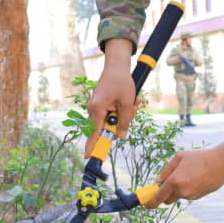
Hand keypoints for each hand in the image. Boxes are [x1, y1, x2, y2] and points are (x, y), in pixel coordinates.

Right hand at [86, 38, 138, 156]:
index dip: (92, 146)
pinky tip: (131, 100)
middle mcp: (93, 110)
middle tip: (134, 107)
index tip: (88, 157)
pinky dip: (122, 109)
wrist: (116, 66)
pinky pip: (112, 113)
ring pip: (111, 120)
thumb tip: (121, 137)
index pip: (95, 133)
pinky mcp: (101, 104)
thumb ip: (124, 121)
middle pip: (107, 127)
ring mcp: (96, 107)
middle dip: (123, 121)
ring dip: (125, 114)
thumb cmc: (121, 82)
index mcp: (97, 110)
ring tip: (134, 101)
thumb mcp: (127, 103)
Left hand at [149, 137, 223, 207]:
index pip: (158, 197)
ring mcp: (191, 196)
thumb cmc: (199, 157)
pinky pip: (188, 195)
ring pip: (178, 196)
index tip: (146, 204)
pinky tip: (195, 178)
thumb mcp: (179, 158)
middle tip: (165, 185)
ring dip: (178, 190)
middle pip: (166, 200)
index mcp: (174, 181)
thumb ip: (166, 170)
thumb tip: (157, 181)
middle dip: (164, 195)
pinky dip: (187, 190)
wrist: (221, 163)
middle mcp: (182, 191)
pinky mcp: (198, 197)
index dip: (150, 203)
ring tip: (188, 175)